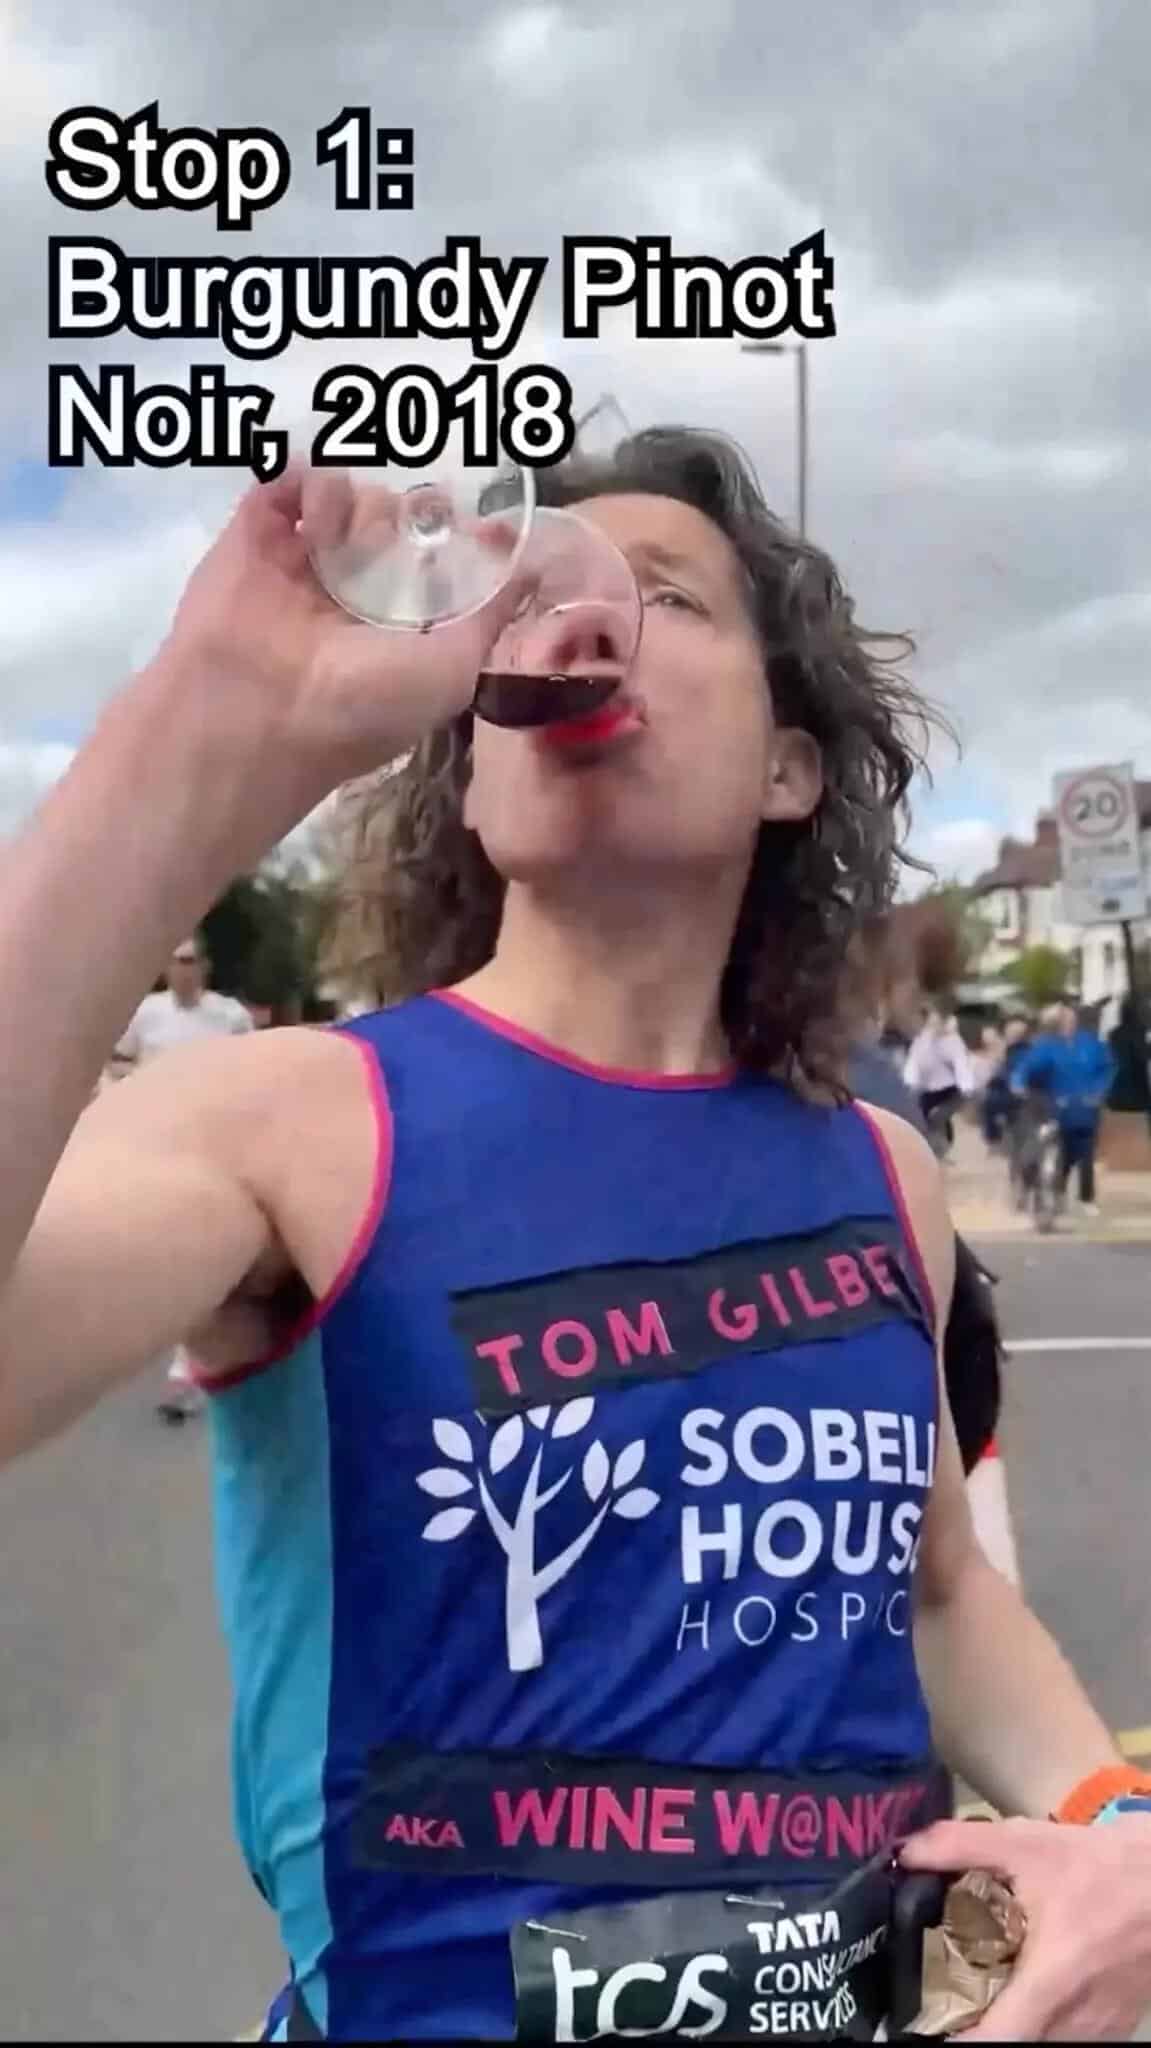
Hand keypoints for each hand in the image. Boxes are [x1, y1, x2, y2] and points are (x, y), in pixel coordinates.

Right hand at [153, 464, 522, 793]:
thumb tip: (524, 565)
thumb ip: (492, 615)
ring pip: (351, 494)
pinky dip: (305, 481)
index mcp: (401, 625)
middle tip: (408, 533)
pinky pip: (288, 482)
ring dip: (360, 506)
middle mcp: (355, 590)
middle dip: (410, 515)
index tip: (478, 525)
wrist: (257, 713)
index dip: (457, 535)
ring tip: (344, 548)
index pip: (437, 559)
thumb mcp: (455, 670)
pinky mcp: (254, 536)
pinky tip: (314, 513)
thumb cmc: (365, 704)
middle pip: (397, 518)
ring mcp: (303, 560)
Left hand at [901, 1815, 1150, 2038]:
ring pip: (1045, 2046)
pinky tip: (1026, 1996)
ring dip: (1013, 2028)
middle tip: (946, 2005)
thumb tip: (904, 1853)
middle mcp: (1078, 2018)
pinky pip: (1070, 2040)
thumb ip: (959, 1846)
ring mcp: (1101, 2029)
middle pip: (1018, 2047)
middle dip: (980, 2031)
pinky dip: (1042, 2028)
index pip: (999, 2040)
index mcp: (1052, 1979)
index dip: (957, 2040)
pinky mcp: (1116, 2027)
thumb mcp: (1027, 1843)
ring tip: (980, 1998)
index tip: (926, 2024)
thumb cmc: (1100, 1864)